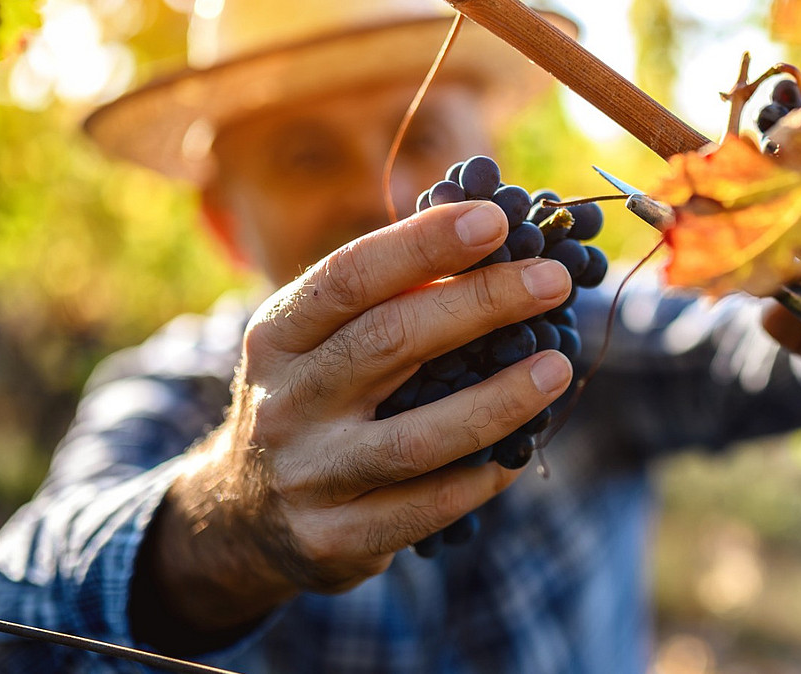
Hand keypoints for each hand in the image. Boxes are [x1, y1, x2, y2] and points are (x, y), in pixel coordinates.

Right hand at [132, 201, 573, 650]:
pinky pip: (427, 508)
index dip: (424, 245)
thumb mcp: (319, 342)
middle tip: (553, 280)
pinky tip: (519, 453)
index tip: (497, 221)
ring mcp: (309, 475)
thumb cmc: (313, 400)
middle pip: (389, 342)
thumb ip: (387, 299)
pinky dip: (482, 477)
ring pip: (416, 439)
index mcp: (277, 335)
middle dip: (481, 304)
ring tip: (556, 368)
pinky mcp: (335, 538)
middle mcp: (285, 402)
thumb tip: (498, 243)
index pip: (349, 277)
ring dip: (498, 400)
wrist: (244, 517)